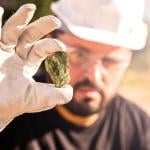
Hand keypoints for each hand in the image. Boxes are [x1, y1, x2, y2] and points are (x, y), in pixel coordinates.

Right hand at [0, 4, 72, 130]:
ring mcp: (2, 52)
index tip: (62, 47)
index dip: (52, 46)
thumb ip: (57, 95)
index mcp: (27, 65)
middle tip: (56, 21)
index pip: (41, 50)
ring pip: (13, 31)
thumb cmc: (14, 104)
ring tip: (31, 7)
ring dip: (21, 18)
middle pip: (29, 37)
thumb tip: (70, 90)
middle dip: (42, 27)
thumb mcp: (39, 99)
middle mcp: (15, 56)